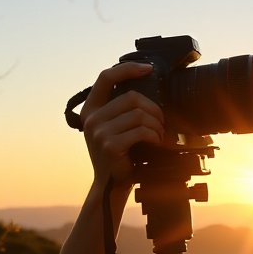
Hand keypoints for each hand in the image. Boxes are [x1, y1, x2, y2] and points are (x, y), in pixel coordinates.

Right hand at [80, 62, 164, 184]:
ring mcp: (98, 132)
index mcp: (90, 109)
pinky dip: (154, 136)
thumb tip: (147, 85)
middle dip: (153, 108)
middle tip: (161, 122)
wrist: (111, 185)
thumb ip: (120, 109)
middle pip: (131, 96)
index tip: (148, 69)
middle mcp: (91, 118)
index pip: (106, 77)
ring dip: (156, 124)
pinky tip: (156, 142)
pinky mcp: (110, 145)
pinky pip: (140, 131)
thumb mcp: (113, 127)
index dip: (127, 69)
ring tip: (159, 134)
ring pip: (138, 114)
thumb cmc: (119, 155)